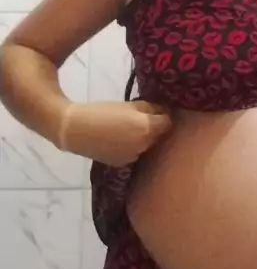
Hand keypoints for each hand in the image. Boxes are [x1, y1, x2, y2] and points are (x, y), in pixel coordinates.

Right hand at [58, 100, 172, 165]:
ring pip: (147, 145)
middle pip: (159, 135)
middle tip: (142, 118)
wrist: (75, 130)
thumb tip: (163, 111)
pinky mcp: (123, 164)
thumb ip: (150, 108)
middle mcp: (144, 146)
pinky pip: (135, 153)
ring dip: (144, 138)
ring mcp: (134, 157)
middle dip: (154, 127)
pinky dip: (133, 147)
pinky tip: (120, 140)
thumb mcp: (129, 105)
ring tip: (128, 129)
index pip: (168, 123)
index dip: (164, 115)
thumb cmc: (102, 112)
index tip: (156, 110)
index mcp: (147, 129)